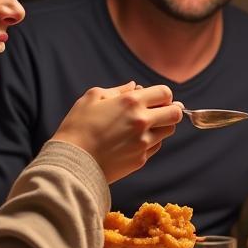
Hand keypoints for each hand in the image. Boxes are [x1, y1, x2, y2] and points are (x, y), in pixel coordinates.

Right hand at [52, 82, 182, 182]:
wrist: (71, 160)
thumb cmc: (77, 126)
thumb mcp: (92, 98)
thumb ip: (117, 90)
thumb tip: (135, 86)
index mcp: (131, 102)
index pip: (165, 93)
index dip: (163, 95)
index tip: (155, 99)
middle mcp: (142, 122)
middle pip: (176, 113)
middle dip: (170, 110)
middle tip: (159, 111)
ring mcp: (144, 142)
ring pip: (169, 131)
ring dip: (161, 126)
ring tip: (144, 126)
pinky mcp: (141, 159)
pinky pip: (156, 146)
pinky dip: (151, 141)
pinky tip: (134, 140)